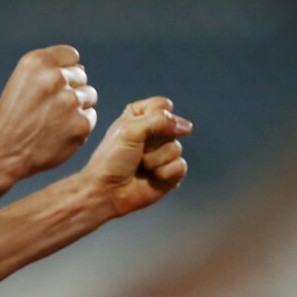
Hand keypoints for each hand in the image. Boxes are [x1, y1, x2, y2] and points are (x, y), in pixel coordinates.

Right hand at [0, 45, 98, 177]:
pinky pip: (91, 117)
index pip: (71, 56)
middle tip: (47, 109)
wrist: (3, 152)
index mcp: (37, 61)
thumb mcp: (21, 82)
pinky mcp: (81, 123)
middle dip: (70, 90)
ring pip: (89, 96)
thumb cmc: (12, 117)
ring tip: (53, 120)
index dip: (63, 71)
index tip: (49, 88)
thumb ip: (50, 70)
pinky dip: (78, 126)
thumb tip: (82, 68)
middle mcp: (55, 77)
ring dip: (77, 107)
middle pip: (81, 76)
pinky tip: (59, 133)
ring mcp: (70, 100)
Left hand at [83, 96, 191, 215]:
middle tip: (137, 151)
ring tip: (141, 166)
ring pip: (176, 148)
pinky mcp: (171, 172)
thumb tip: (187, 126)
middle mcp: (154, 132)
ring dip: (155, 160)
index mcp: (140, 116)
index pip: (163, 105)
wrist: (108, 191)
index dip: (155, 117)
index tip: (137, 129)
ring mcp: (163, 152)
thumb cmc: (112, 159)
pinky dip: (165, 173)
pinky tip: (152, 177)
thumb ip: (159, 120)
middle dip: (154, 142)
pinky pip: (180, 166)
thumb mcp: (130, 130)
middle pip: (173, 127)